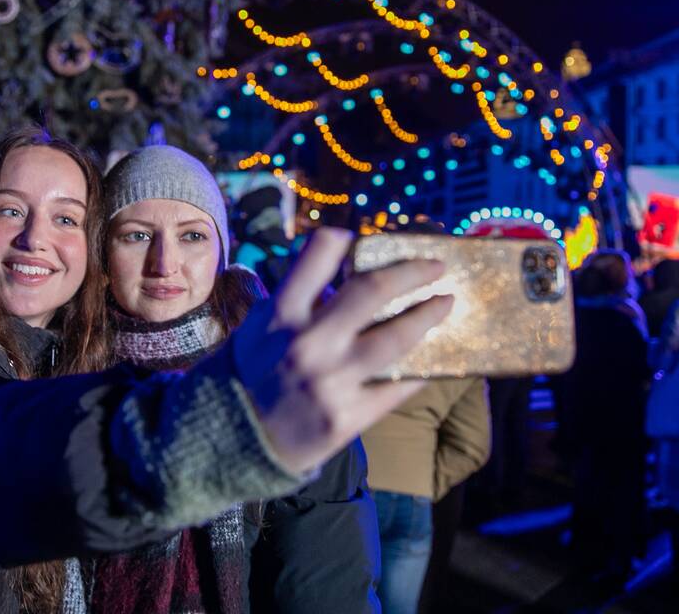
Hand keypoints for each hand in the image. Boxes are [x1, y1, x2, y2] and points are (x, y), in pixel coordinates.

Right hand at [234, 227, 451, 473]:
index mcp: (281, 314)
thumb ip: (295, 302)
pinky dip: (420, 369)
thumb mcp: (257, 328)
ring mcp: (330, 382)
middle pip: (372, 290)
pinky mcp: (348, 418)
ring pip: (396, 339)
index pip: (318, 254)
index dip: (344, 238)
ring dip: (429, 316)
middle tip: (436, 266)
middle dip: (412, 272)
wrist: (232, 442)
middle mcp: (307, 343)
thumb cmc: (248, 377)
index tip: (364, 235)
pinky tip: (433, 357)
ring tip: (445, 303)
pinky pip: (397, 387)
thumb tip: (340, 278)